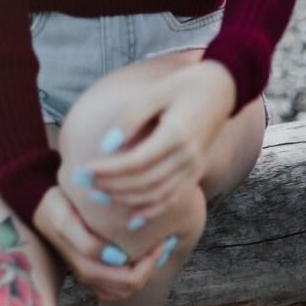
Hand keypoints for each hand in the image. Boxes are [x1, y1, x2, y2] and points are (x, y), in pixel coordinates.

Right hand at [32, 187, 162, 300]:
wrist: (40, 209)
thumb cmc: (56, 207)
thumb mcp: (65, 219)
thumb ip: (85, 242)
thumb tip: (117, 257)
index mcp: (85, 262)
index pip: (126, 275)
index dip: (150, 261)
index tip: (164, 238)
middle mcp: (88, 274)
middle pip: (129, 286)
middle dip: (152, 267)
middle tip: (165, 244)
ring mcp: (89, 276)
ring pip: (125, 291)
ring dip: (146, 274)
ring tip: (158, 250)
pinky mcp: (90, 274)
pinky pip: (116, 290)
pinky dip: (134, 279)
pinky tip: (144, 259)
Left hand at [81, 60, 236, 217]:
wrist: (222, 88)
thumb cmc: (184, 86)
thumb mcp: (154, 93)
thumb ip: (129, 119)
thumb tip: (106, 147)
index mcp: (176, 135)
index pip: (136, 162)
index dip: (108, 170)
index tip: (84, 170)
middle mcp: (188, 157)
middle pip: (144, 182)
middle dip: (111, 185)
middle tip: (83, 182)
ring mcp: (194, 167)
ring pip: (157, 195)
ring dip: (126, 199)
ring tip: (99, 195)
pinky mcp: (196, 172)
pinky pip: (173, 198)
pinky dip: (152, 210)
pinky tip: (132, 219)